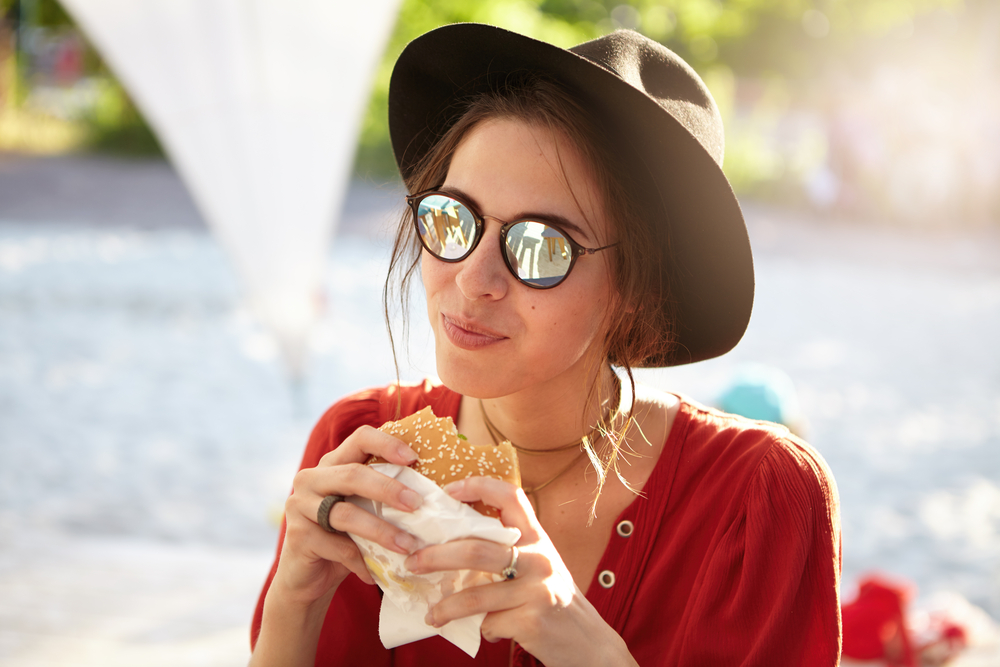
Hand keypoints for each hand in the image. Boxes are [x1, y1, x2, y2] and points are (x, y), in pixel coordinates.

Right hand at [274, 425, 424, 605]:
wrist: (307, 578)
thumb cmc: (345, 538)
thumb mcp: (364, 511)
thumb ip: (384, 496)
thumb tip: (435, 493)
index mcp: (332, 464)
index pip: (359, 438)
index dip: (387, 444)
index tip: (414, 458)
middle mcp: (311, 478)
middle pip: (353, 475)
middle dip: (389, 489)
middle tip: (417, 504)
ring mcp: (300, 506)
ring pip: (347, 514)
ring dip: (382, 531)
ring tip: (408, 546)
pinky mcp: (298, 536)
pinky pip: (338, 547)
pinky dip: (361, 561)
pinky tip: (376, 574)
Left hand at [403, 477, 635, 666]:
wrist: (589, 643)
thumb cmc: (554, 600)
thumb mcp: (538, 567)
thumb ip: (508, 552)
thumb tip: (451, 547)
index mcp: (538, 538)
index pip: (511, 496)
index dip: (478, 486)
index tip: (448, 491)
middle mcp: (539, 558)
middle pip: (476, 549)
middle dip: (436, 556)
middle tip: (413, 562)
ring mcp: (537, 590)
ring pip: (475, 594)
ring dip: (446, 606)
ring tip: (432, 614)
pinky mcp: (532, 620)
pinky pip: (489, 623)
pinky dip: (482, 629)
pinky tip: (486, 631)